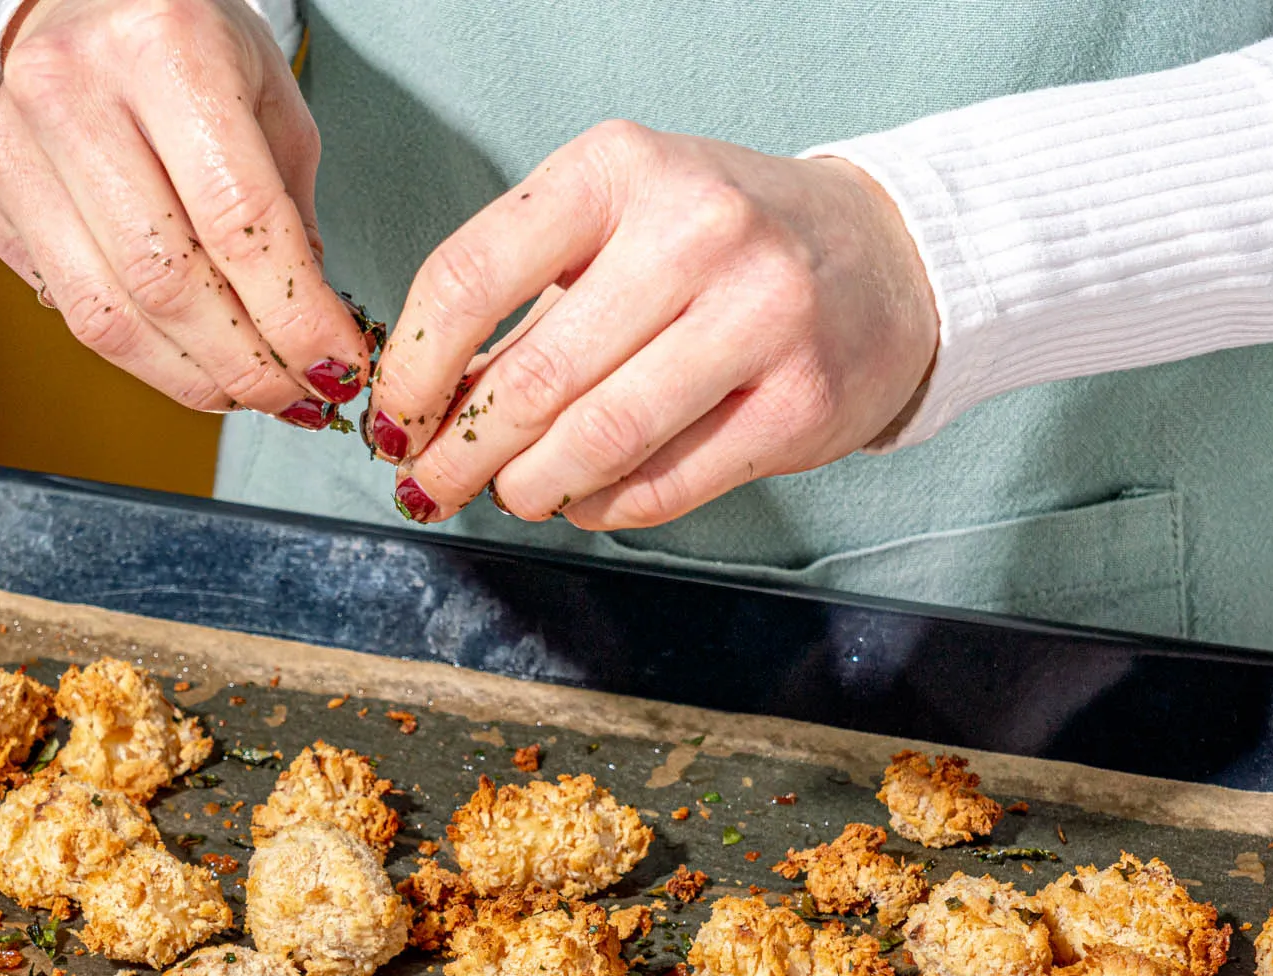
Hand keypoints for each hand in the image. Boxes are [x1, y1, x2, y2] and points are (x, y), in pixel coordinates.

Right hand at [0, 0, 368, 424]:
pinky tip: (193, 362)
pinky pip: (74, 312)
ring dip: (194, 376)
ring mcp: (16, 150)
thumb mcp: (267, 97)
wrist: (85, 3)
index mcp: (163, 48)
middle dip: (247, 361)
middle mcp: (73, 92)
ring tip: (249, 391)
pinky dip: (145, 357)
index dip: (294, 315)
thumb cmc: (190, 46)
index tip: (337, 363)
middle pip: (168, 280)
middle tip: (297, 394)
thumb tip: (311, 335)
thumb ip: (290, 213)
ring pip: (111, 315)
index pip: (237, 220)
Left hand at [366, 122, 937, 525]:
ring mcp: (760, 316)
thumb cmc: (717, 245)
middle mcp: (695, 230)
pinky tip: (583, 498)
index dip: (413, 369)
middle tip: (430, 484)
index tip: (391, 421)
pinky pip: (663, 486)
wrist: (881, 256)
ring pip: (597, 441)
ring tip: (510, 492)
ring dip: (529, 487)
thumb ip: (522, 305)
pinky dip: (602, 507)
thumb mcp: (615, 226)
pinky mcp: (801, 402)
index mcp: (619, 171)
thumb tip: (422, 410)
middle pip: (532, 378)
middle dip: (460, 451)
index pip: (470, 276)